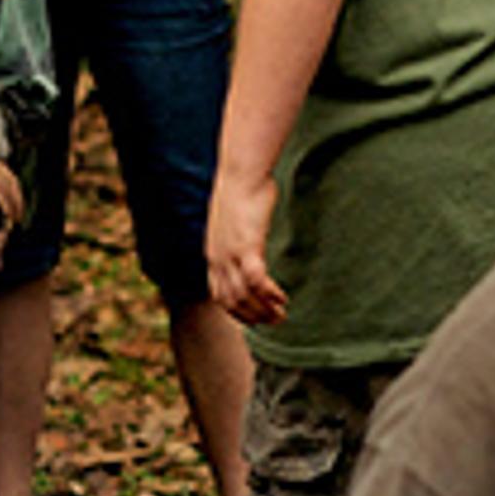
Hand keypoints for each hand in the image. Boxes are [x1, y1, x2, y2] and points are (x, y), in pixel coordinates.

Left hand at [206, 169, 285, 326]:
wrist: (241, 173)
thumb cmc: (242, 191)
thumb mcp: (233, 220)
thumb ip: (237, 237)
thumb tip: (249, 240)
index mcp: (212, 254)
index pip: (218, 295)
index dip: (237, 312)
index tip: (254, 319)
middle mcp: (217, 259)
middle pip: (231, 302)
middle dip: (253, 317)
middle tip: (274, 322)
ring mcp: (230, 254)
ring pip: (243, 296)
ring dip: (263, 310)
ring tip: (281, 315)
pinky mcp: (247, 247)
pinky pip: (257, 281)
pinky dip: (269, 294)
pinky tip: (282, 298)